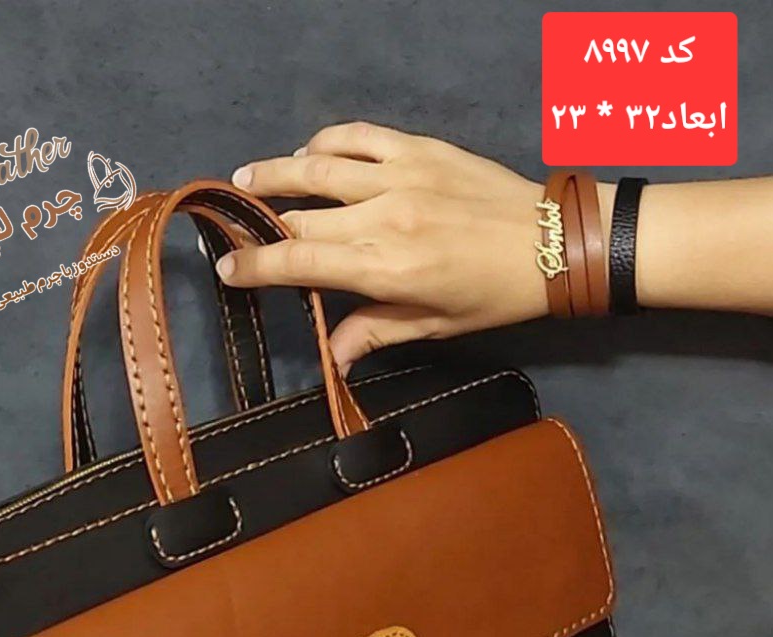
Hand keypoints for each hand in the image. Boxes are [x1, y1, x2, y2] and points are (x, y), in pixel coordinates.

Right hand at [218, 121, 555, 368]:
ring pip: (317, 168)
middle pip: (300, 219)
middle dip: (257, 226)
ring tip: (244, 179)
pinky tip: (308, 154)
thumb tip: (332, 357)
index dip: (255, 266)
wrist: (552, 244)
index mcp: (386, 268)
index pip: (300, 264)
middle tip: (227, 227)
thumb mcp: (433, 325)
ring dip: (274, 173)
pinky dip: (326, 143)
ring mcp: (400, 177)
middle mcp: (384, 218)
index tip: (226, 268)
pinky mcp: (418, 150)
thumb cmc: (491, 295)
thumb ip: (374, 332)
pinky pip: (358, 137)